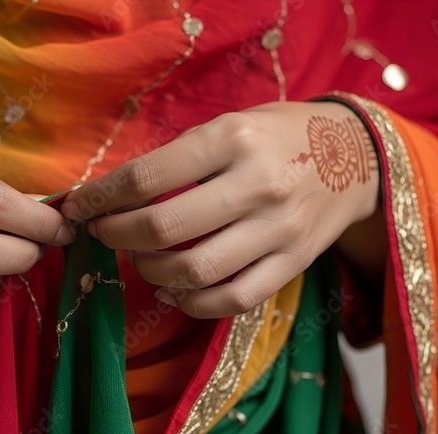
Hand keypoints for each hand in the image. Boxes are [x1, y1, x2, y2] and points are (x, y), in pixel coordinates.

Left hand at [60, 101, 382, 318]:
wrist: (357, 154)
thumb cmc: (276, 136)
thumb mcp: (228, 124)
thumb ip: (175, 159)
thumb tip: (110, 197)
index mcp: (232, 139)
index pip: (146, 177)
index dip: (100, 198)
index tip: (79, 207)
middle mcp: (257, 185)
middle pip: (164, 228)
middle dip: (117, 237)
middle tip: (104, 233)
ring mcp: (279, 229)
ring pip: (195, 271)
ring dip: (150, 272)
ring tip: (137, 259)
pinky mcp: (294, 263)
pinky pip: (233, 299)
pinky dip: (193, 304)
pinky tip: (173, 291)